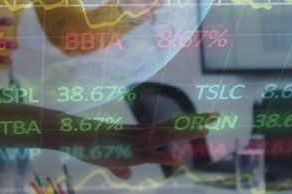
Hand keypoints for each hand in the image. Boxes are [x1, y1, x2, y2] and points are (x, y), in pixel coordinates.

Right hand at [64, 113, 218, 178]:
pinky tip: (174, 157)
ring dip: (185, 133)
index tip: (207, 117)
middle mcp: (141, 134)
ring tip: (206, 129)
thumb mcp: (109, 159)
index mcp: (139, 133)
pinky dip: (160, 155)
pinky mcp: (125, 153)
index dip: (188, 122)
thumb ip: (121, 167)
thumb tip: (127, 175)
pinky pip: (146, 154)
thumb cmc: (90, 144)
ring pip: (164, 136)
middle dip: (195, 121)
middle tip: (218, 115)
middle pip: (173, 126)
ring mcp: (134, 142)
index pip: (169, 125)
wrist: (73, 134)